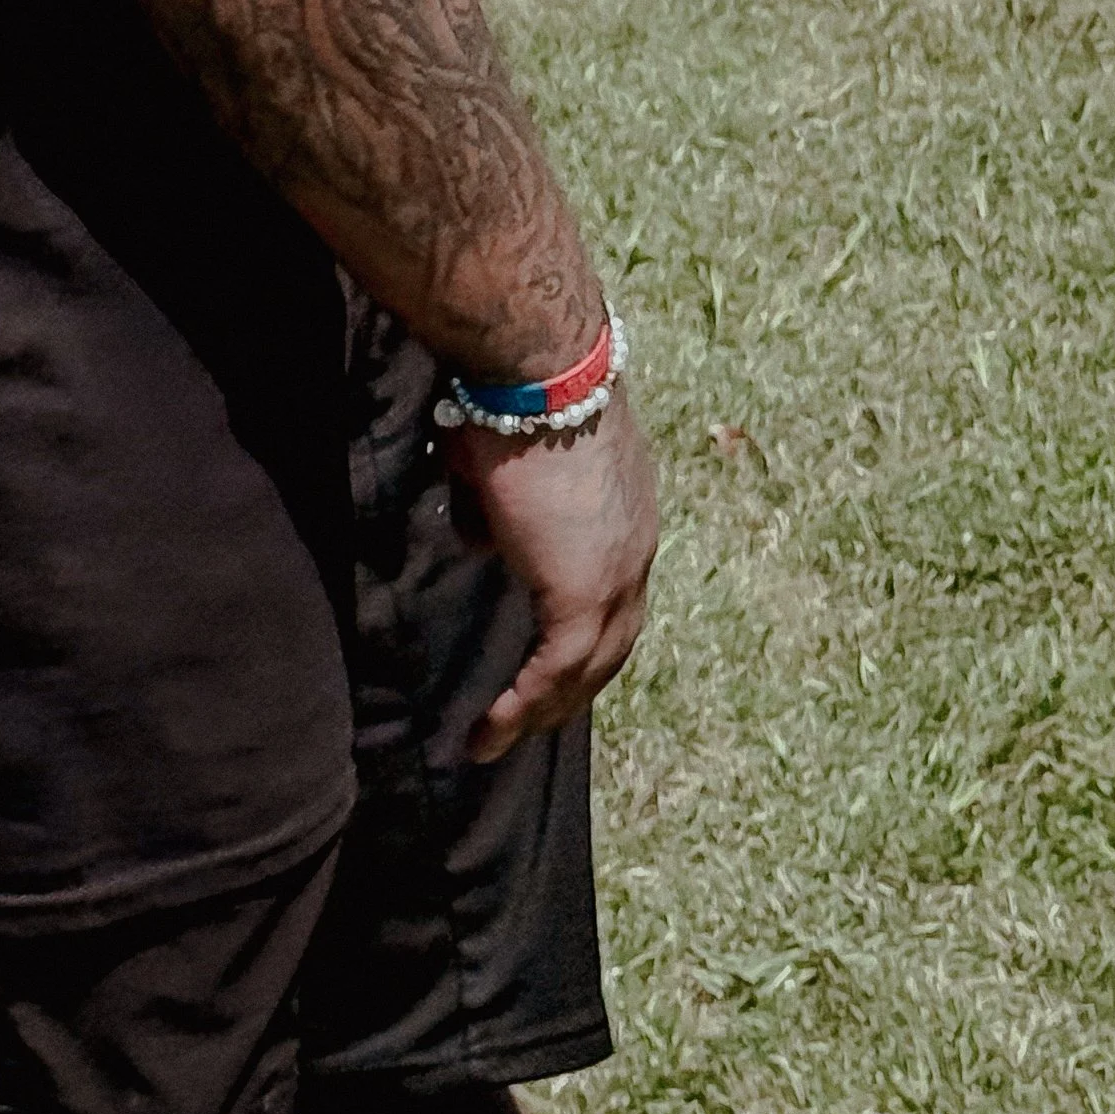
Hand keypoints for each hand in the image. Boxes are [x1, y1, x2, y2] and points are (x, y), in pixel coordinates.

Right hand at [446, 388, 657, 760]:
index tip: (552, 658)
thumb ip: (500, 503)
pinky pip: (554, 671)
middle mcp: (636, 551)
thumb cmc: (517, 392)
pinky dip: (523, 706)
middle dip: (573, 687)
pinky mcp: (580, 595)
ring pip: (588, 668)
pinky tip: (488, 731)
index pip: (615, 590)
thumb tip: (479, 536)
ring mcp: (616, 577)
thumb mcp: (509, 455)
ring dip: (545, 709)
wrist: (542, 374)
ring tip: (498, 740)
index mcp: (630, 514)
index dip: (587, 629)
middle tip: (533, 717)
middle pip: (613, 642)